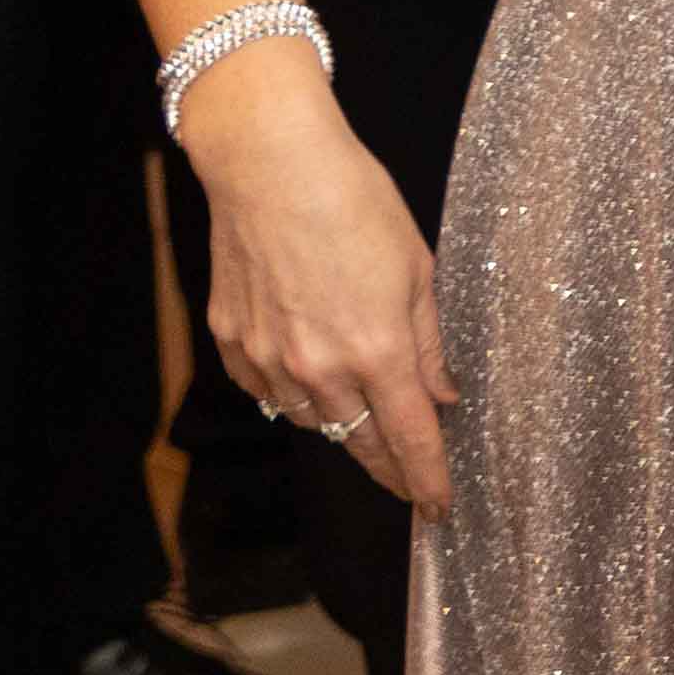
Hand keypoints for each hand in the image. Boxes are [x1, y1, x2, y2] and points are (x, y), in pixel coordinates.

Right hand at [178, 61, 453, 514]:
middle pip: (359, 443)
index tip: (440, 507)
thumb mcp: (417, 271)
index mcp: (377, 352)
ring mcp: (267, 359)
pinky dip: (294, 398)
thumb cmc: (355, 205)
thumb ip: (429, 344)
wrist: (270, 167)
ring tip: (367, 428)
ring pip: (312, 422)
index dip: (428, 479)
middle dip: (389, 470)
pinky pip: (268, 393)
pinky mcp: (230, 343)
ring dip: (343, 429)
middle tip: (410, 487)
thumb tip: (443, 396)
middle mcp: (318, 368)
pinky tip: (311, 388)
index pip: (409, 439)